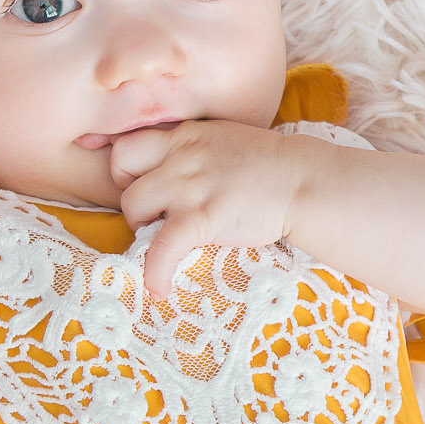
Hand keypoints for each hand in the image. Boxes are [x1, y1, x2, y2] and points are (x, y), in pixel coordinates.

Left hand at [109, 120, 322, 298]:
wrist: (304, 182)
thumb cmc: (272, 167)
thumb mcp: (224, 141)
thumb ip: (196, 151)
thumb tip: (175, 174)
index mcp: (186, 135)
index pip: (129, 144)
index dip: (127, 169)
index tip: (139, 187)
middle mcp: (180, 155)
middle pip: (120, 168)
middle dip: (129, 193)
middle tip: (152, 214)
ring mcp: (189, 185)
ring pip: (132, 205)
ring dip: (141, 227)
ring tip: (164, 242)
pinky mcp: (201, 217)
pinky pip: (161, 248)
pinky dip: (154, 272)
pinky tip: (160, 288)